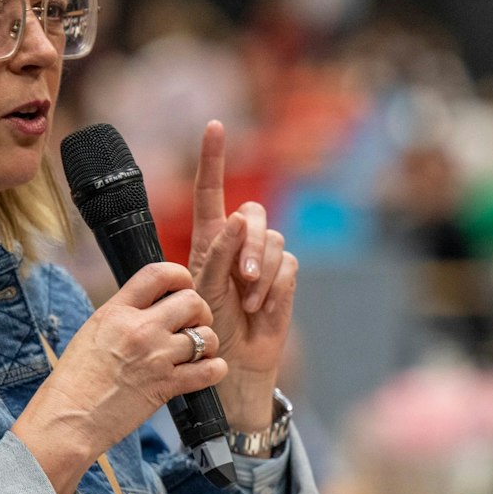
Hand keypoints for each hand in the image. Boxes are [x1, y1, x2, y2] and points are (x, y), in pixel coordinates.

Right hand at [13, 262, 225, 493]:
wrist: (67, 419)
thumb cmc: (74, 380)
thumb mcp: (93, 331)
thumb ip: (124, 315)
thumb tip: (151, 306)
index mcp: (117, 311)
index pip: (158, 273)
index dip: (180, 275)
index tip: (184, 286)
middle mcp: (140, 329)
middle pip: (192, 301)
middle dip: (199, 311)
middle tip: (193, 324)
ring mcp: (156, 357)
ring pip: (206, 335)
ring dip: (208, 343)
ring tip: (198, 352)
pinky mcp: (167, 386)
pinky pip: (210, 370)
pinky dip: (214, 370)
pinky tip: (204, 371)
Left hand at [187, 121, 299, 428]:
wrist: (233, 367)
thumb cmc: (207, 331)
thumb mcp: (202, 293)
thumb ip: (217, 256)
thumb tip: (237, 217)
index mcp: (208, 241)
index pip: (210, 193)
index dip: (213, 159)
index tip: (215, 126)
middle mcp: (238, 244)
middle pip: (254, 214)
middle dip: (251, 241)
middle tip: (244, 277)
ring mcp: (264, 261)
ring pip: (275, 240)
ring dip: (262, 271)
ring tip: (249, 302)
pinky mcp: (285, 278)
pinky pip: (289, 265)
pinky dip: (276, 286)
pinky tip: (262, 308)